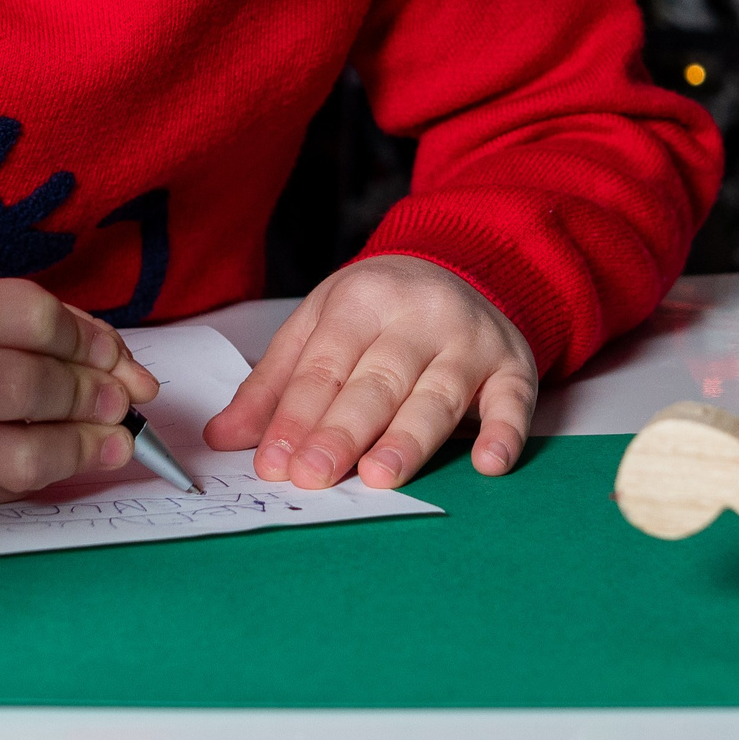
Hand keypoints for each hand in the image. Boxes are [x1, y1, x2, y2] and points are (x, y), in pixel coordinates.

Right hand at [0, 274, 159, 504]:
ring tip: (114, 433)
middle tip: (121, 395)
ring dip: (87, 443)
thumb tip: (132, 375)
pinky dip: (61, 468)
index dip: (82, 334)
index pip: (25, 316)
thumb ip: (51, 326)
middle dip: (91, 391)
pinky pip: (18, 488)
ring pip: (27, 455)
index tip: (107, 350)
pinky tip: (78, 450)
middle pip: (28, 386)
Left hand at [202, 255, 536, 489]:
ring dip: (408, 437)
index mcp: (363, 298)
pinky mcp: (514, 364)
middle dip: (343, 431)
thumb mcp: (319, 325)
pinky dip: (505, 432)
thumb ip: (274, 384)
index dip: (297, 415)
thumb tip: (223, 438)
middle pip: (377, 381)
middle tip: (314, 476)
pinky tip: (489, 463)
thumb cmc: (381, 308)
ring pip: (437, 394)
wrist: (465, 263)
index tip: (273, 462)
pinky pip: (514, 400)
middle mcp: (420, 315)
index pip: (325, 365)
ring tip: (381, 476)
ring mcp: (471, 339)